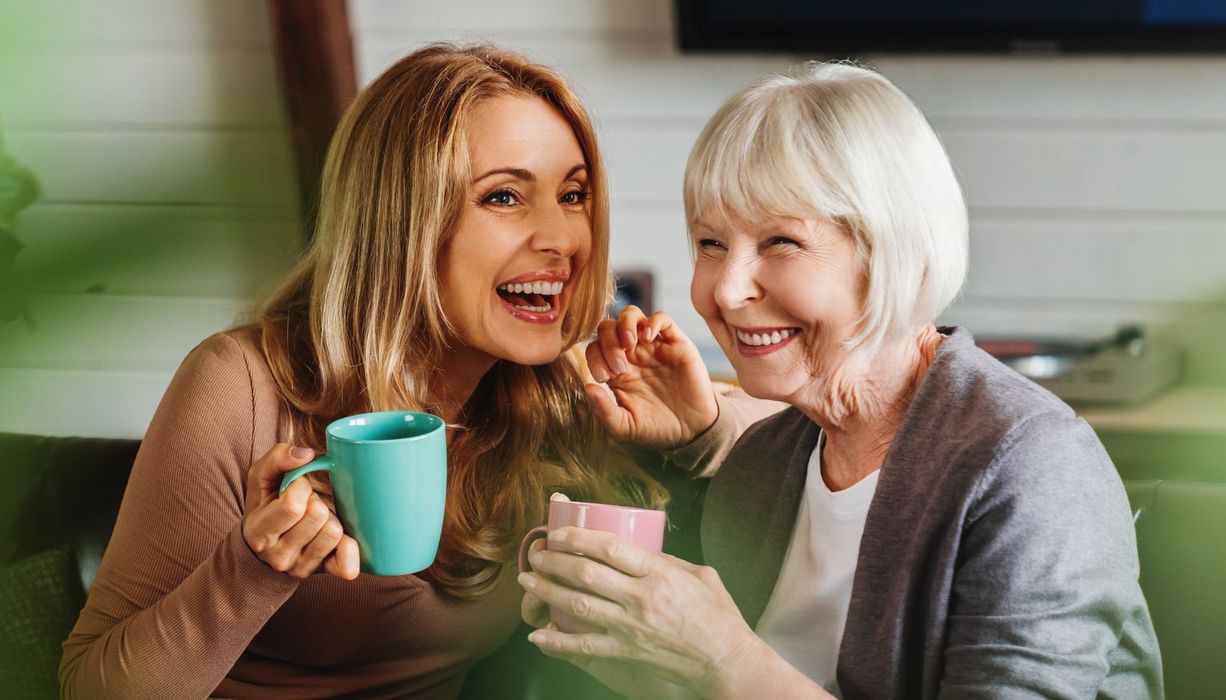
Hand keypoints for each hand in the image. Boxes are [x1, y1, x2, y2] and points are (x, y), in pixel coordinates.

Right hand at [242, 443, 359, 579]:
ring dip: (331, 518)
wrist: (265, 545)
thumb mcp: (261, 477)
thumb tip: (306, 454)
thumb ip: (277, 458)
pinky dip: (350, 549)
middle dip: (316, 501)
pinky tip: (342, 538)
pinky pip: (346, 565)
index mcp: (258, 532)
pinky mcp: (323, 572)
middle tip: (308, 503)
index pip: (292, 505)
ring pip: (333, 532)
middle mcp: (278, 556)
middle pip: (317, 516)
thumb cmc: (267, 504)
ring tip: (317, 519)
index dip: (300, 487)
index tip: (296, 487)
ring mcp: (301, 568)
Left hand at [517, 526, 757, 697]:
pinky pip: (584, 646)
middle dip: (555, 560)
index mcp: (660, 574)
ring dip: (548, 591)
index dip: (578, 537)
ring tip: (528, 580)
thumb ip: (668, 561)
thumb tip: (641, 549)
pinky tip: (538, 636)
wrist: (726, 661)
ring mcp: (631, 627)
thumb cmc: (718, 617)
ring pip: (578, 605)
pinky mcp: (626, 652)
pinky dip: (557, 642)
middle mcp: (641, 598)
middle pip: (586, 573)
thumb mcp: (701, 575)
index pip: (610, 547)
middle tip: (536, 554)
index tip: (559, 532)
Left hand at [583, 306, 717, 448]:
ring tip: (629, 343)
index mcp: (615, 371)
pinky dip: (652, 322)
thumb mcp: (625, 427)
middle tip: (619, 367)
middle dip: (608, 342)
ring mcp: (653, 346)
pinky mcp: (676, 343)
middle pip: (608, 327)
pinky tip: (648, 338)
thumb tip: (587, 387)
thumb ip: (604, 411)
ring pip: (631, 315)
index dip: (594, 357)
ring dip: (625, 324)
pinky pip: (662, 319)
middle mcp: (631, 354)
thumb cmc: (656, 428)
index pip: (595, 348)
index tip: (605, 378)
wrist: (692, 431)